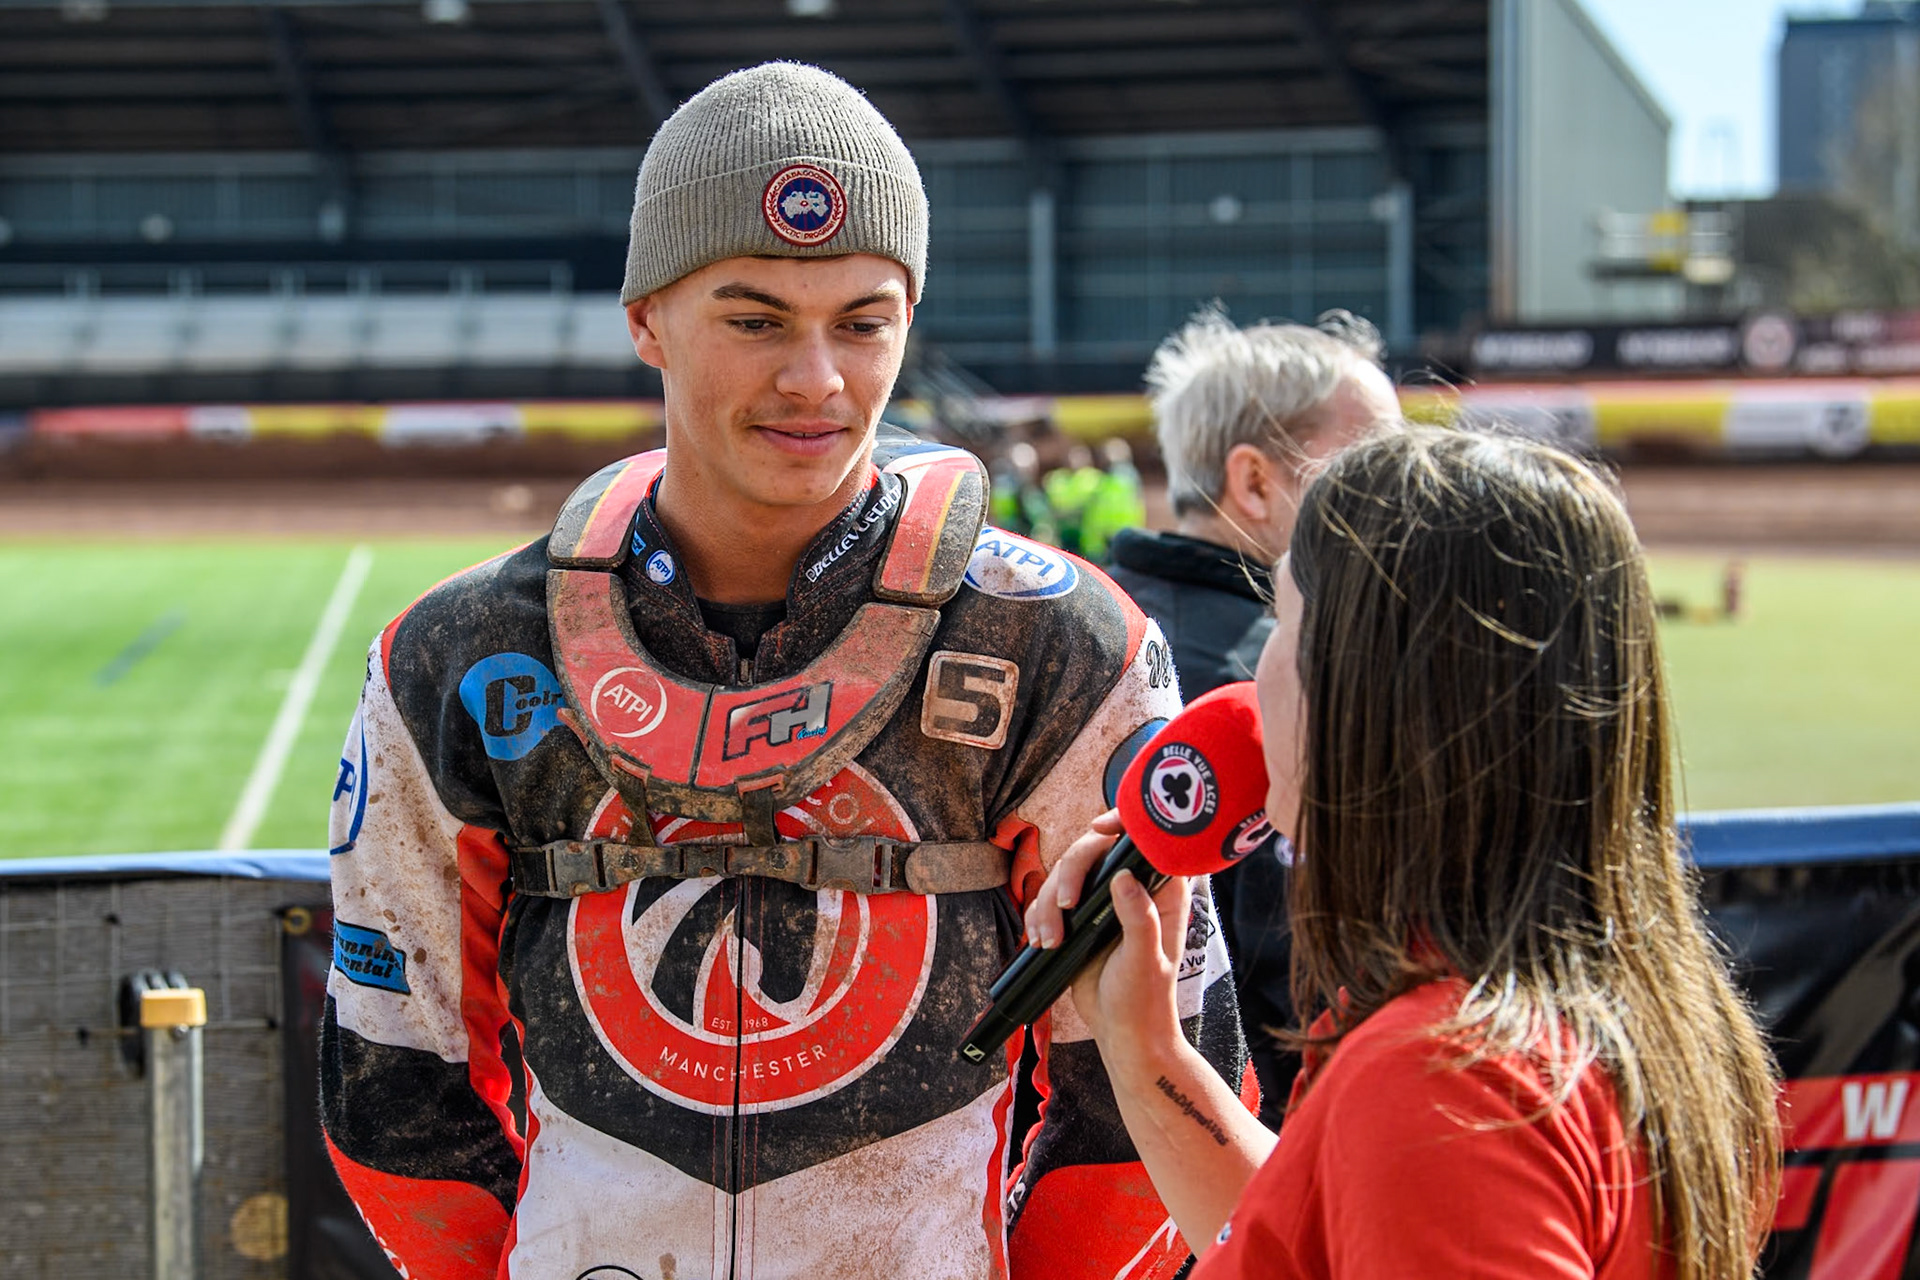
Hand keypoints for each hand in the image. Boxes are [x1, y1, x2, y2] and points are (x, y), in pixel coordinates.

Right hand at [1024, 811, 1189, 1060]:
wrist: (1123, 1033)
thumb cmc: (1146, 1000)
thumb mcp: (1146, 960)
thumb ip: (1139, 917)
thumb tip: (1123, 876)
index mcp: (1162, 892)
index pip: (1144, 840)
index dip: (1122, 823)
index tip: (1097, 827)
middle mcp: (1132, 889)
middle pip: (1092, 850)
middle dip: (1069, 873)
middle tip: (1063, 905)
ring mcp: (1102, 902)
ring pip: (1064, 874)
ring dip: (1047, 902)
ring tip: (1050, 940)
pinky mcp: (1078, 918)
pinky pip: (1049, 900)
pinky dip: (1038, 916)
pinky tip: (1040, 940)